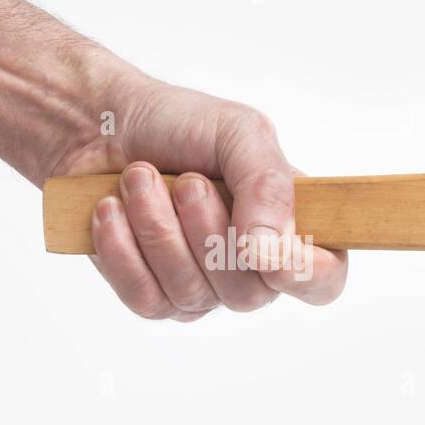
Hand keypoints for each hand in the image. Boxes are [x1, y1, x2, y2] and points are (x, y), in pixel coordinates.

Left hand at [52, 73, 348, 320]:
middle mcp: (251, 266)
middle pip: (250, 294)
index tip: (267, 247)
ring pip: (192, 294)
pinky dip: (123, 249)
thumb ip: (268, 185)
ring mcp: (201, 287)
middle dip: (208, 232)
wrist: (100, 125)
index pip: (325, 280)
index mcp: (288, 224)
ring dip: (158, 227)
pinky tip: (112, 209)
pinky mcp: (151, 296)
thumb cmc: (177, 124)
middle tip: (186, 182)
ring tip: (139, 178)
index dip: (305, 274)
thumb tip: (270, 250)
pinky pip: (146, 299)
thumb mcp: (238, 133)